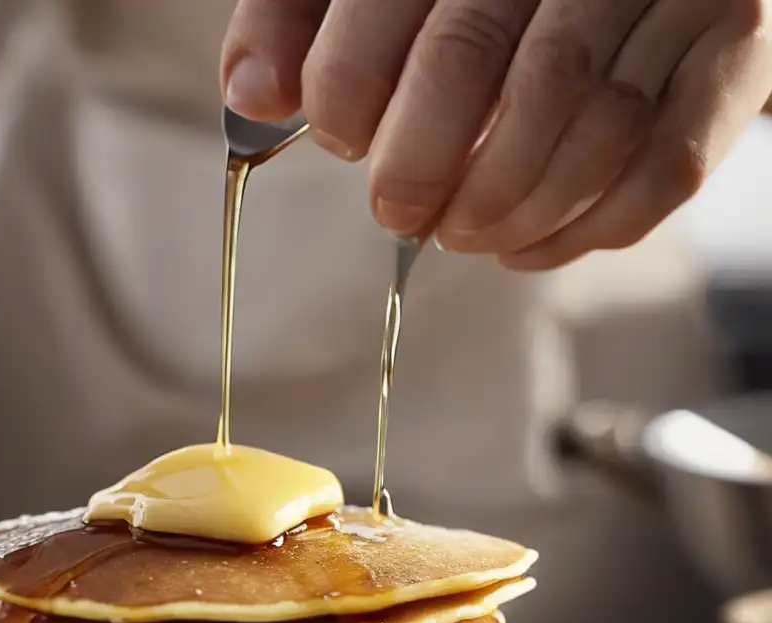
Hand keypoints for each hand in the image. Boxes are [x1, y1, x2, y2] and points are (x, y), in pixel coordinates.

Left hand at [221, 0, 771, 269]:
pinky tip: (525, 248)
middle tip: (397, 210)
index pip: (394, 0)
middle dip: (419, 163)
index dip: (347, 88)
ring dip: (503, 207)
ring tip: (461, 234)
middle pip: (482, 58)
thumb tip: (249, 93)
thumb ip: (305, 17)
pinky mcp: (733, 61)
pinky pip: (664, 169)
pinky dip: (584, 230)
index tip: (339, 134)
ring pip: (583, 122)